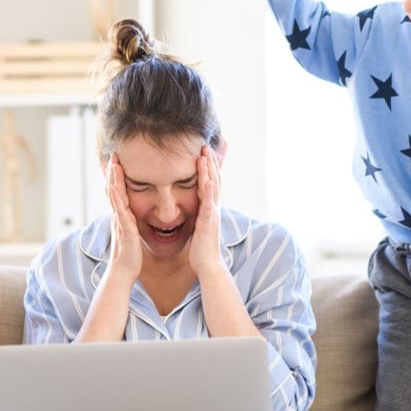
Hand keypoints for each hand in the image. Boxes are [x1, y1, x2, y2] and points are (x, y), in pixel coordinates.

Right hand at [105, 153, 142, 281]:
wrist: (124, 271)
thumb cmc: (130, 254)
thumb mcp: (132, 233)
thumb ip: (131, 222)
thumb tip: (134, 215)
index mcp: (122, 216)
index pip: (118, 192)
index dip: (117, 176)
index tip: (117, 161)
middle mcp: (118, 216)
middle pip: (113, 189)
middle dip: (112, 171)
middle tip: (113, 154)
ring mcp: (119, 221)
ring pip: (114, 196)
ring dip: (113, 179)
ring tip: (113, 163)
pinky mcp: (124, 228)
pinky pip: (119, 209)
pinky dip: (116, 196)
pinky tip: (114, 186)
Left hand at [189, 145, 224, 278]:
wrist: (208, 266)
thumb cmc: (201, 248)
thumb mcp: (199, 226)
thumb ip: (199, 214)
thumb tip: (196, 208)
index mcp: (209, 208)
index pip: (210, 182)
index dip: (209, 167)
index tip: (204, 151)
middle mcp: (213, 208)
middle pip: (214, 180)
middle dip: (210, 162)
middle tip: (206, 144)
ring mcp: (212, 214)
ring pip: (212, 188)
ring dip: (209, 171)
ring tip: (205, 155)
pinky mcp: (208, 223)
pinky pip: (209, 205)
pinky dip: (209, 192)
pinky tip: (207, 181)